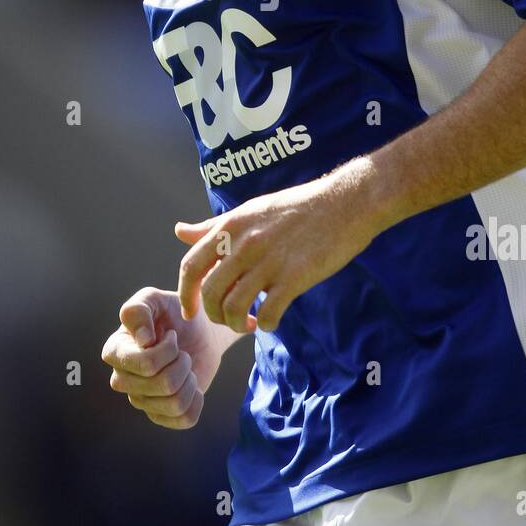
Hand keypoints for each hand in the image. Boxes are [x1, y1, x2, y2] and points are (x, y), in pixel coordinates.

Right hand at [100, 286, 225, 429]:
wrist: (200, 331)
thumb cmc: (173, 313)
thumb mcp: (156, 299)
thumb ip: (139, 309)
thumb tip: (142, 341)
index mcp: (115, 351)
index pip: (144, 364)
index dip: (167, 350)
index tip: (170, 334)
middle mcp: (122, 379)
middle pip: (161, 384)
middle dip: (182, 363)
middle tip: (181, 351)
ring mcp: (141, 400)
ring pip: (174, 403)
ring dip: (189, 379)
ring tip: (185, 366)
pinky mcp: (161, 416)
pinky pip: (185, 419)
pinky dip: (197, 400)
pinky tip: (191, 385)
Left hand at [174, 171, 377, 333]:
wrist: (345, 202)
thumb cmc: (296, 208)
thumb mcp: (248, 211)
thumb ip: (213, 226)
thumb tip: (180, 231)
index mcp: (230, 226)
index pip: (190, 266)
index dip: (185, 295)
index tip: (191, 311)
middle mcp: (244, 243)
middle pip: (209, 292)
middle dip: (214, 315)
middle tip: (228, 320)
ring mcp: (269, 260)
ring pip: (234, 307)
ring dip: (238, 324)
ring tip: (250, 323)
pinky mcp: (295, 276)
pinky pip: (269, 312)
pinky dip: (266, 324)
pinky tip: (272, 319)